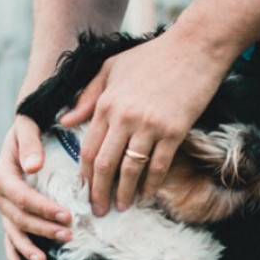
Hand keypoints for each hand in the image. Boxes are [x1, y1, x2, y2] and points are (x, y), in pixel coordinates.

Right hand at [0, 115, 72, 259]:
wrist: (26, 128)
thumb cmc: (31, 125)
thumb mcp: (28, 126)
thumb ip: (30, 144)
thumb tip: (34, 167)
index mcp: (1, 173)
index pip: (21, 196)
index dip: (43, 208)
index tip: (66, 215)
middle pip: (19, 216)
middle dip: (42, 228)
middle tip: (68, 235)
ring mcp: (3, 205)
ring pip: (14, 230)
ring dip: (28, 246)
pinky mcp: (10, 212)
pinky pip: (9, 235)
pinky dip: (13, 251)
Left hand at [59, 30, 233, 215]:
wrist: (195, 48)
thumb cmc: (153, 55)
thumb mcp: (112, 67)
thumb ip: (88, 95)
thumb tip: (65, 121)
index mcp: (106, 103)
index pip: (89, 148)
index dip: (86, 175)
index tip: (85, 191)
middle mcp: (124, 117)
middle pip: (104, 164)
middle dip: (99, 192)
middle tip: (98, 211)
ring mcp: (149, 125)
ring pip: (129, 169)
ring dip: (124, 193)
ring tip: (121, 207)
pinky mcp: (174, 131)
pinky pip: (158, 166)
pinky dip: (151, 184)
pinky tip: (147, 195)